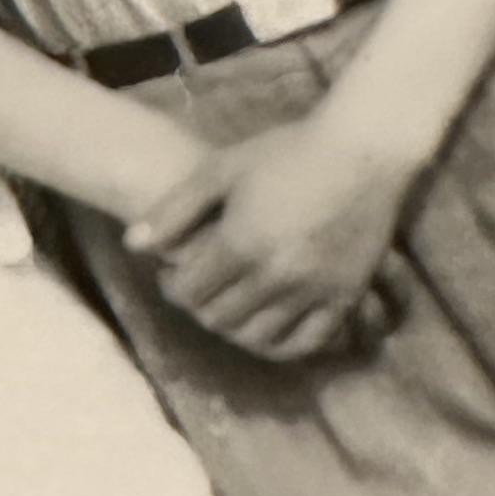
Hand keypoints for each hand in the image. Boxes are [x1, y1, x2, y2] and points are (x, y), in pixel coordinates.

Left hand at [124, 104, 422, 364]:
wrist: (363, 150)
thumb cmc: (287, 151)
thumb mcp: (222, 168)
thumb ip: (174, 209)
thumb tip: (132, 244)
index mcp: (241, 242)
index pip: (189, 293)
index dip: (172, 288)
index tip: (173, 275)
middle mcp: (277, 275)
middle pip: (220, 319)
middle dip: (200, 308)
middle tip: (200, 289)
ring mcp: (314, 291)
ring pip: (259, 338)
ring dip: (235, 329)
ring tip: (230, 305)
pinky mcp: (346, 297)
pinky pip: (307, 343)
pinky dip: (280, 345)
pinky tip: (267, 327)